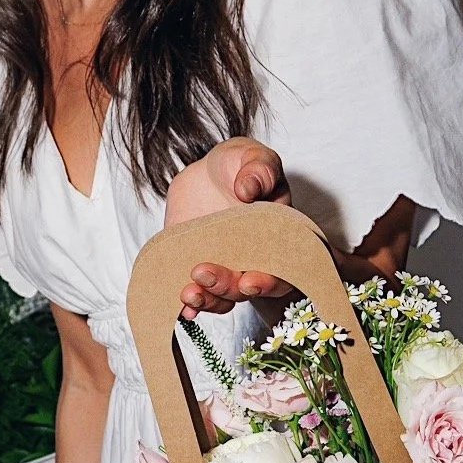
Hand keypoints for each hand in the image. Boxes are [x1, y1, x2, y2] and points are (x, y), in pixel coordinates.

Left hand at [165, 137, 292, 318]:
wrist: (207, 174)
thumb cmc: (239, 167)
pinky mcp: (197, 269)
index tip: (250, 281)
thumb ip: (258, 170)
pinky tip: (181, 305)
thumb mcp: (252, 158)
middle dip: (227, 287)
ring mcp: (224, 269)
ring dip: (206, 300)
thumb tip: (248, 189)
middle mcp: (252, 262)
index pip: (281, 272)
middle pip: (245, 289)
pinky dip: (190, 304)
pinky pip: (197, 292)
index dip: (268, 283)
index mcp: (276, 240)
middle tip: (204, 273)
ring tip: (188, 292)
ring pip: (221, 297)